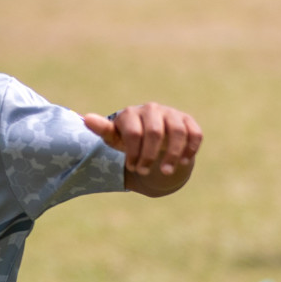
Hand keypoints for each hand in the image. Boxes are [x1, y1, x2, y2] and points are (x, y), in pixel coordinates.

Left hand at [82, 103, 201, 194]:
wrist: (150, 136)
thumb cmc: (128, 139)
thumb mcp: (113, 137)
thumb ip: (102, 130)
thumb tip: (86, 118)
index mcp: (130, 113)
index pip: (134, 133)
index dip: (133, 153)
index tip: (131, 167)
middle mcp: (151, 109)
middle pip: (155, 133)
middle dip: (150, 156)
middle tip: (144, 172)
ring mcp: (171, 113)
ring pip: (177, 132)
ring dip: (172, 154)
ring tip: (165, 172)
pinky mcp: (187, 120)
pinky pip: (195, 133)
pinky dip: (191, 148)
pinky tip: (184, 162)